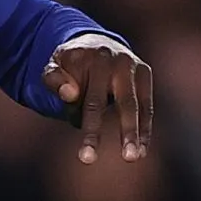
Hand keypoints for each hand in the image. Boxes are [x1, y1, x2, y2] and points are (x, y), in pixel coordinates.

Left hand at [42, 37, 153, 164]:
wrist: (94, 41)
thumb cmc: (69, 64)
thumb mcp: (53, 66)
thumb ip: (55, 79)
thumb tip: (70, 94)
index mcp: (93, 58)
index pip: (92, 101)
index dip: (91, 129)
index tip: (87, 157)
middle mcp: (118, 61)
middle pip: (124, 103)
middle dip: (126, 131)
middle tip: (126, 159)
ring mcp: (134, 66)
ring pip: (138, 105)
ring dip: (138, 132)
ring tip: (134, 157)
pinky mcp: (145, 73)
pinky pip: (146, 105)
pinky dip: (145, 127)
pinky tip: (141, 149)